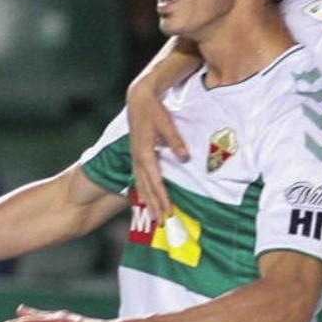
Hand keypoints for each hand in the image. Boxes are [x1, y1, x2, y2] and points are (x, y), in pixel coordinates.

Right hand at [125, 83, 185, 222]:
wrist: (138, 99)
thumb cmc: (154, 110)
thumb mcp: (166, 122)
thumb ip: (175, 140)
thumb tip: (185, 156)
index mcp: (144, 152)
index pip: (155, 180)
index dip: (162, 197)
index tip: (168, 211)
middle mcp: (138, 158)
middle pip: (146, 187)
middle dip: (154, 206)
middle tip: (162, 223)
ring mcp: (136, 157)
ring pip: (141, 185)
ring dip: (148, 202)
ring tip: (155, 217)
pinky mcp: (137, 155)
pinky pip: (139, 178)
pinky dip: (143, 191)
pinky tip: (146, 199)